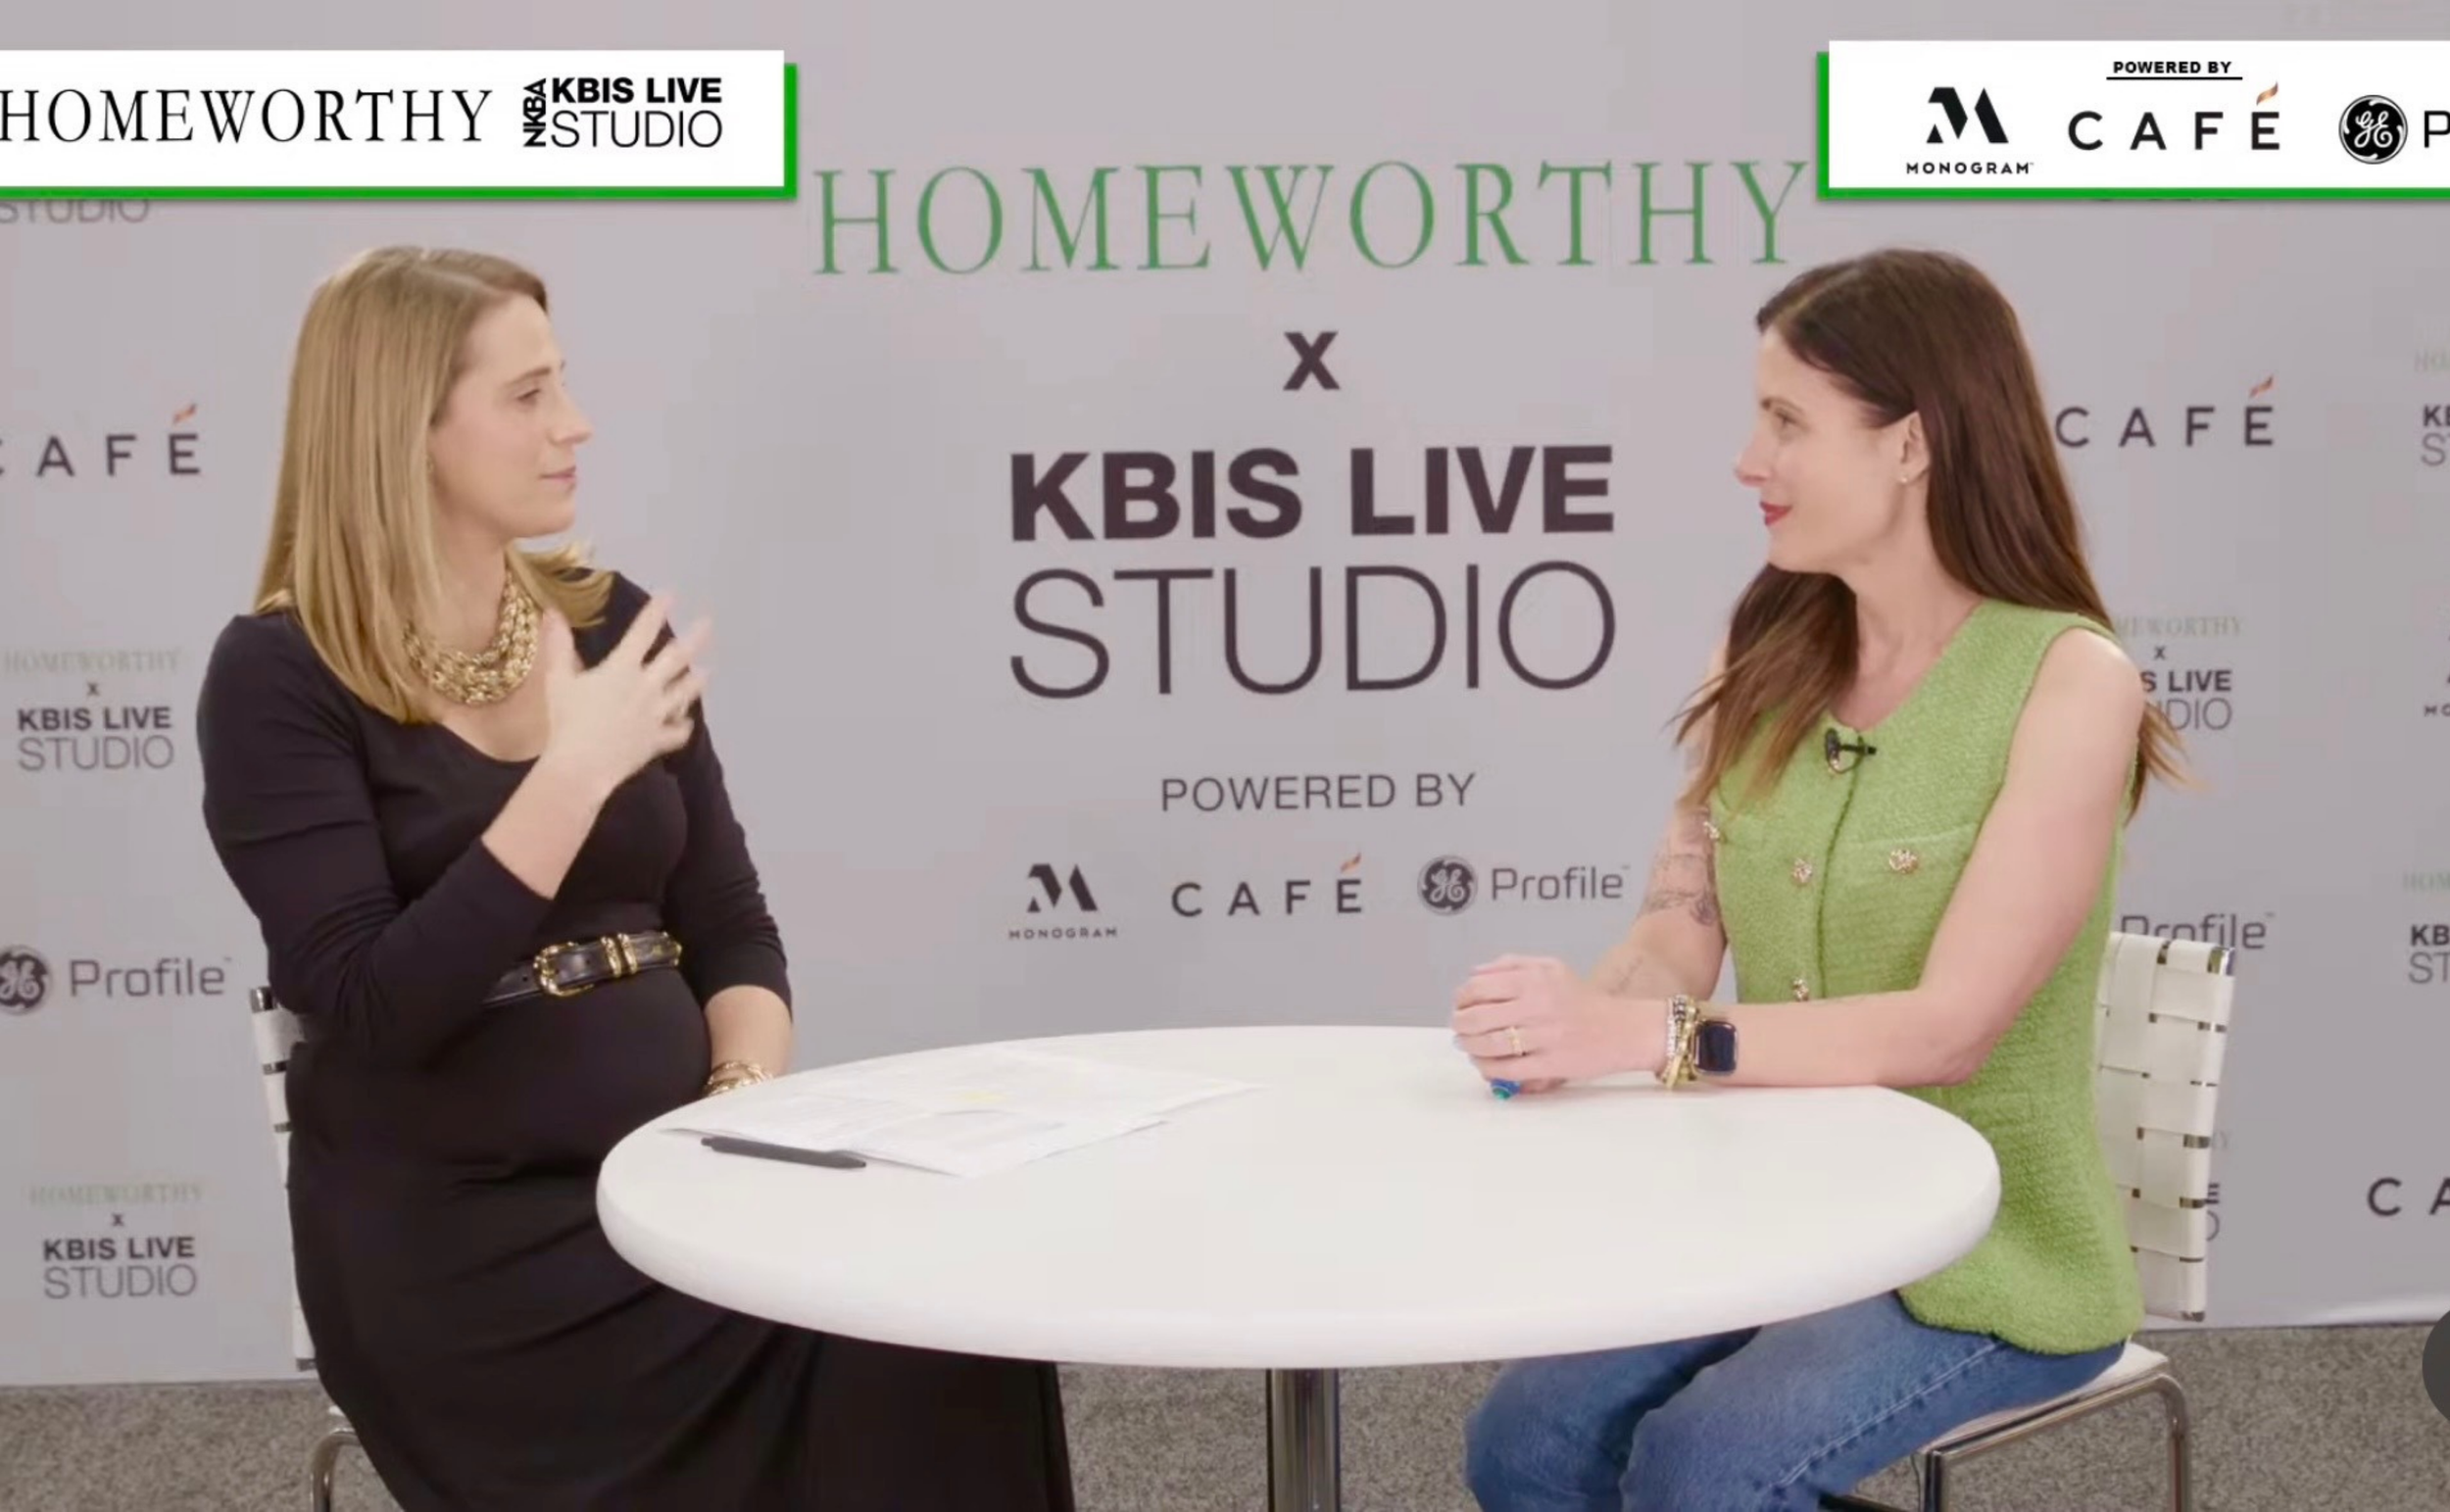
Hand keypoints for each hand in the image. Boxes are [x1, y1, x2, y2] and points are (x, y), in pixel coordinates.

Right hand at [536, 594, 709, 801]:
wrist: (582, 766)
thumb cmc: (568, 720)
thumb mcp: (558, 679)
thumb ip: (558, 645)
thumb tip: (552, 611)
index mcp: (623, 669)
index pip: (643, 632)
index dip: (657, 611)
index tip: (671, 594)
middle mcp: (646, 688)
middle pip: (676, 659)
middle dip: (694, 638)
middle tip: (708, 623)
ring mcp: (656, 715)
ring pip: (683, 694)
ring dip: (696, 681)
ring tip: (707, 671)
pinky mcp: (656, 741)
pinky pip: (676, 733)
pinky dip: (683, 727)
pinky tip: (687, 723)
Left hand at [1451, 955, 1658, 1090]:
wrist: (1623, 1029)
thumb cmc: (1581, 998)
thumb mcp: (1551, 968)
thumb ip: (1512, 965)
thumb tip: (1473, 973)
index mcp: (1534, 980)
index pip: (1479, 987)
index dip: (1462, 998)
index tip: (1460, 1005)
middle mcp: (1537, 1006)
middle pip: (1478, 1017)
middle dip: (1460, 1025)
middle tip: (1459, 1028)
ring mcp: (1544, 1037)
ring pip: (1490, 1045)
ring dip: (1470, 1047)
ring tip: (1467, 1046)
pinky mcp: (1551, 1065)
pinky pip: (1509, 1069)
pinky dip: (1488, 1068)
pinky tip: (1483, 1064)